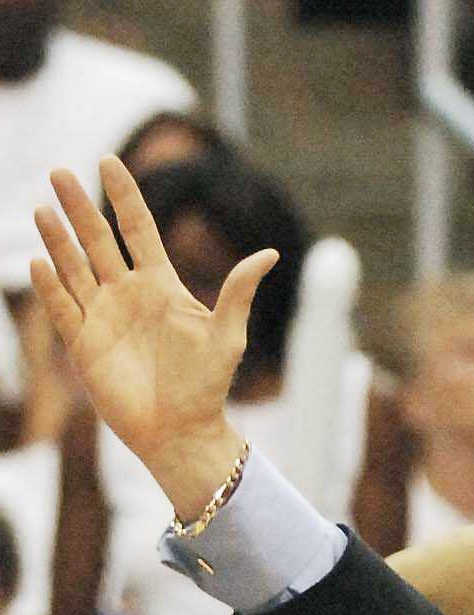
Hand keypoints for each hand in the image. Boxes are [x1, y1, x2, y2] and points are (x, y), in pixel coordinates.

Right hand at [29, 156, 274, 517]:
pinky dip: (50, 287)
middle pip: (98, 239)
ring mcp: (102, 317)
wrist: (182, 433)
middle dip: (79, 207)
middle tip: (59, 172)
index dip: (123, 195)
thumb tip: (271, 253)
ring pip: (74, 268)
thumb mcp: (227, 336)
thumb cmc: (208, 387)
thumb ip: (239, 292)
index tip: (107, 160)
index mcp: (160, 285)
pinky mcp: (84, 345)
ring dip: (58, 240)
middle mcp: (127, 294)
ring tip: (44, 209)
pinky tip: (40, 262)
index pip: (137, 227)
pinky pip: (63, 309)